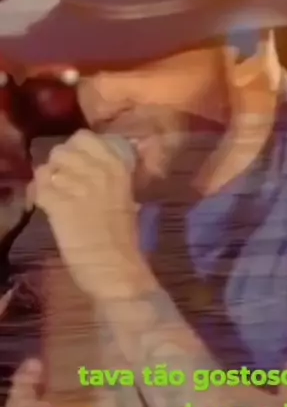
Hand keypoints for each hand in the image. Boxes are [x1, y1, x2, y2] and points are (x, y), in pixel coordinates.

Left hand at [33, 129, 150, 299]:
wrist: (116, 269)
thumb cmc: (127, 238)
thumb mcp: (128, 196)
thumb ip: (114, 174)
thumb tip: (98, 162)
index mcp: (118, 165)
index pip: (84, 137)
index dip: (76, 150)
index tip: (80, 165)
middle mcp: (97, 169)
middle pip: (61, 151)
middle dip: (60, 166)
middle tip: (65, 184)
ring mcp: (76, 186)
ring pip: (46, 169)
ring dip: (48, 182)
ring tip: (55, 196)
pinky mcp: (58, 205)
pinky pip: (38, 190)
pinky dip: (39, 198)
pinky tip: (48, 208)